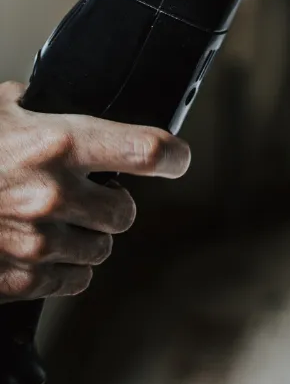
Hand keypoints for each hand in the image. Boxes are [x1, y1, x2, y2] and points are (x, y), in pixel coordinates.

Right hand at [0, 82, 189, 300]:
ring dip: (89, 237)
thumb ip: (37, 107)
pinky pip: (72, 282)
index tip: (178, 158)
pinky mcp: (19, 279)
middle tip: (92, 193)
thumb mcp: (1, 110)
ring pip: (101, 250)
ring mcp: (37, 240)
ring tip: (60, 220)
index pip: (145, 149)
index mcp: (59, 142)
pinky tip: (45, 250)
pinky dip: (64, 270)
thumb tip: (53, 101)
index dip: (172, 156)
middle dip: (113, 203)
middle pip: (126, 211)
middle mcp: (55, 192)